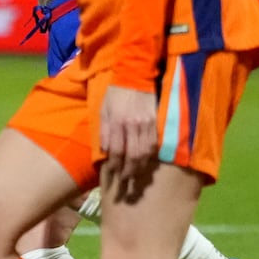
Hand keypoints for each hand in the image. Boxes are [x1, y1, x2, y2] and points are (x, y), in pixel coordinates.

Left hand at [100, 84, 158, 202]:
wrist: (134, 76)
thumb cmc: (115, 95)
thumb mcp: (103, 110)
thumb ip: (104, 131)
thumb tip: (105, 151)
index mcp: (116, 122)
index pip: (115, 151)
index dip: (113, 166)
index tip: (112, 176)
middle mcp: (132, 125)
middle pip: (132, 156)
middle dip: (128, 173)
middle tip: (124, 183)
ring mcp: (146, 124)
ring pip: (145, 153)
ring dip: (140, 168)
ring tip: (135, 177)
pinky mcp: (156, 122)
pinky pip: (154, 144)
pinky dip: (150, 156)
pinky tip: (145, 162)